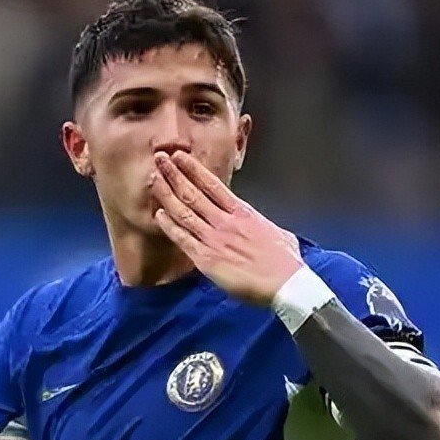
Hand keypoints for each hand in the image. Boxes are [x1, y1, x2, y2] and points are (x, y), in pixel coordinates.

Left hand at [151, 150, 302, 305]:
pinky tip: (159, 214)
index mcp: (243, 212)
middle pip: (193, 193)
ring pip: (184, 212)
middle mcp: (224, 221)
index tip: (179, 157)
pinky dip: (169, 226)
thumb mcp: (277, 231)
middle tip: (159, 158)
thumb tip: (256, 225)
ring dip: (166, 194)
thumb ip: (258, 224)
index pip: (212, 185)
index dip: (193, 169)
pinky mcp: (206, 259)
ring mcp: (213, 239)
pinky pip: (183, 239)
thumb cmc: (286, 261)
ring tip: (153, 179)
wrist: (285, 283)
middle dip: (174, 174)